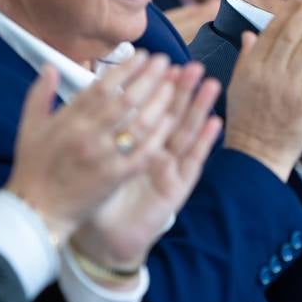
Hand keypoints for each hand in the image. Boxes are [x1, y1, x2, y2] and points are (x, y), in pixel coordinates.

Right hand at [6, 51, 184, 237]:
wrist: (36, 211)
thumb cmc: (33, 169)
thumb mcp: (29, 128)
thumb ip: (40, 94)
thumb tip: (50, 66)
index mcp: (67, 121)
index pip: (101, 87)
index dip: (124, 69)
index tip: (142, 55)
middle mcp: (87, 135)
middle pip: (124, 101)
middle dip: (148, 78)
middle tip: (164, 61)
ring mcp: (103, 157)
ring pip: (138, 124)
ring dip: (158, 102)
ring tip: (173, 86)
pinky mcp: (115, 178)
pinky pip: (143, 153)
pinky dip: (158, 136)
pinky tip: (171, 121)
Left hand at [71, 61, 222, 273]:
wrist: (103, 238)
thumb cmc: (96, 197)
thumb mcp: (90, 158)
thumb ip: (91, 128)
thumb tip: (86, 95)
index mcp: (134, 142)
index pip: (147, 108)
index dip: (154, 86)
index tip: (160, 63)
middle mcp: (156, 151)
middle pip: (172, 114)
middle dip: (181, 90)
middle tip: (191, 65)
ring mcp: (169, 169)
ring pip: (187, 132)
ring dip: (200, 108)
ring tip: (211, 83)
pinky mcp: (178, 187)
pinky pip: (193, 162)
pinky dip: (205, 142)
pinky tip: (215, 122)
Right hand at [223, 0, 301, 178]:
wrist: (256, 155)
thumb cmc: (247, 122)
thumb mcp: (238, 87)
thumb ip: (246, 58)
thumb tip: (250, 34)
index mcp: (252, 65)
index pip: (273, 29)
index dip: (290, 9)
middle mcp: (269, 70)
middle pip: (292, 31)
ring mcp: (287, 84)